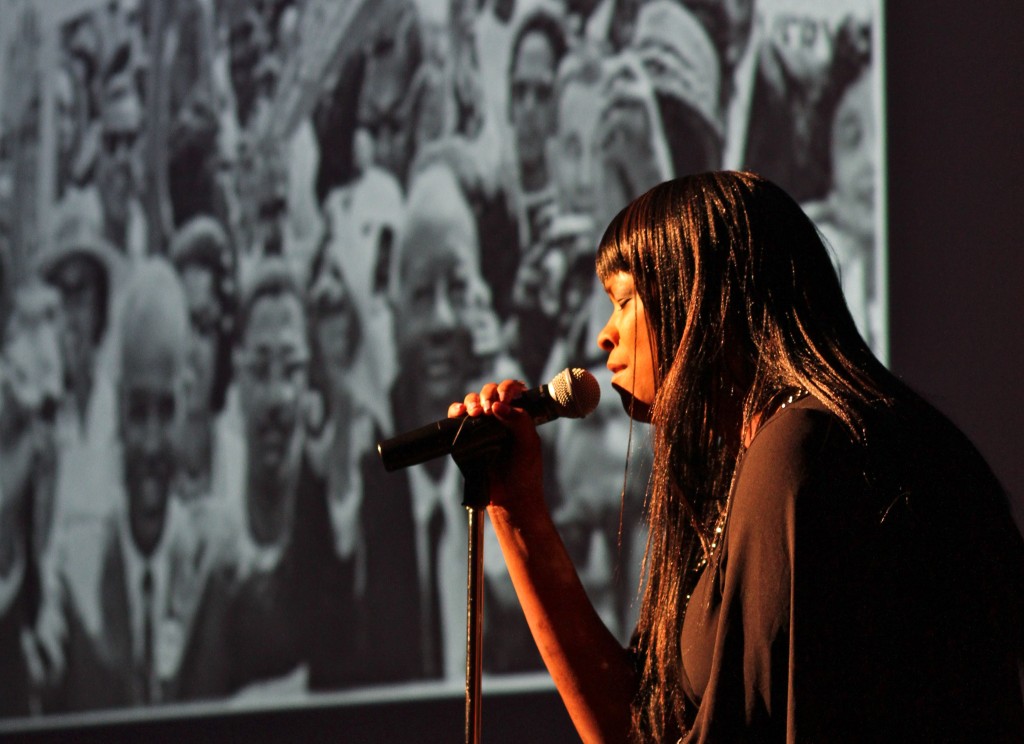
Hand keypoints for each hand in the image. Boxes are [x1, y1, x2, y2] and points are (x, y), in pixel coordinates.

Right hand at [448, 380, 544, 513]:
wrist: (509, 496)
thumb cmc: (524, 471)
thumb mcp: (529, 443)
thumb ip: (519, 421)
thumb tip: (497, 405)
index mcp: (517, 414)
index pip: (510, 390)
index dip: (507, 389)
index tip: (506, 399)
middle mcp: (498, 417)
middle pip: (489, 392)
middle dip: (487, 394)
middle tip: (488, 410)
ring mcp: (481, 426)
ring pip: (472, 401)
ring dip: (472, 401)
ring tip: (475, 413)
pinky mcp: (466, 437)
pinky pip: (456, 417)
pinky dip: (455, 410)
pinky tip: (459, 413)